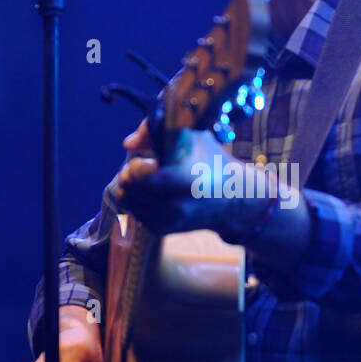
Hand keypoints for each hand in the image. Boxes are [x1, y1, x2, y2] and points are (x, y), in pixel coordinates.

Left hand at [113, 124, 276, 239]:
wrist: (234, 200)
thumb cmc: (212, 162)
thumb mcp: (191, 136)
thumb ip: (154, 131)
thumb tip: (127, 144)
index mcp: (183, 178)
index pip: (136, 173)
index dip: (139, 163)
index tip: (152, 160)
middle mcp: (174, 204)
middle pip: (127, 187)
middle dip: (131, 175)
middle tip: (148, 169)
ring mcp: (167, 220)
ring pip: (127, 200)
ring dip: (133, 188)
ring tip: (152, 180)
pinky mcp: (162, 230)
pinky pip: (134, 212)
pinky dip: (139, 201)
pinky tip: (156, 193)